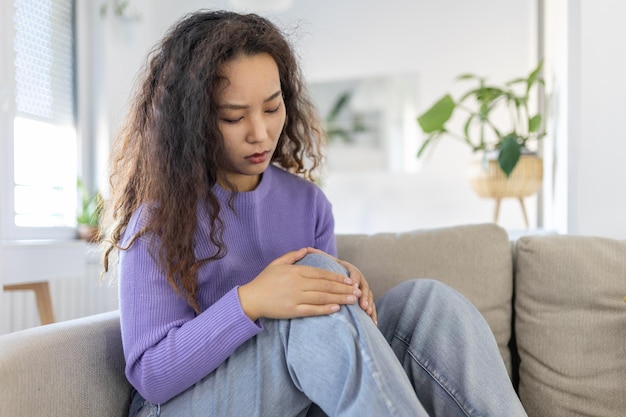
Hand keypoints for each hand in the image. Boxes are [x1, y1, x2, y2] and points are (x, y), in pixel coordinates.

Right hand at [238, 248, 360, 320]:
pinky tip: (337, 309)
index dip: (337, 276)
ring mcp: (295, 297)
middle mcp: (297, 283)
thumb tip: (306, 249)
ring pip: (322, 297)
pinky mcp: (292, 310)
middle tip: (358, 290)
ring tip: (353, 300)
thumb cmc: (263, 281)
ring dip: (339, 298)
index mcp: (295, 271)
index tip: (349, 279)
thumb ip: (292, 256)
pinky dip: (325, 309)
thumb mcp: (277, 263)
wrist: (250, 299)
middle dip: (343, 288)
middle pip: (325, 285)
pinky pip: (312, 310)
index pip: (321, 273)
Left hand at [306, 248, 376, 324]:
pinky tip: (373, 322)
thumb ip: (316, 256)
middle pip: (364, 285)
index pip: (354, 272)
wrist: (333, 277)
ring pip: (368, 296)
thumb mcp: (321, 262)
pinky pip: (370, 306)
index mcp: (348, 269)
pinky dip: (373, 314)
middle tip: (362, 304)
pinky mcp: (363, 299)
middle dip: (364, 295)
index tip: (352, 284)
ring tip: (367, 311)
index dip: (354, 278)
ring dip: (369, 303)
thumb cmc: (325, 272)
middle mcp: (357, 278)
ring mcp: (362, 288)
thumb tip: (307, 248)